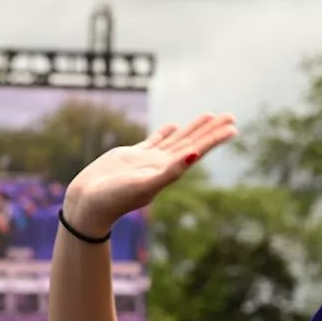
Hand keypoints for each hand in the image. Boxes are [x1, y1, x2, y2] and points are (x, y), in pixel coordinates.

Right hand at [62, 113, 237, 234]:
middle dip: (210, 130)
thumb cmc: (115, 199)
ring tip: (208, 116)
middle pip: (192, 143)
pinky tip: (173, 126)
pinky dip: (165, 133)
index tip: (233, 127)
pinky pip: (154, 141)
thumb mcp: (145, 185)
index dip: (215, 138)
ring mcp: (147, 161)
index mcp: (168, 172)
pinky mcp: (132, 156)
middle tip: (230, 116)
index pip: (197, 151)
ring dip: (192, 129)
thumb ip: (171, 171)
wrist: (89, 204)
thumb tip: (195, 155)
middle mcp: (162, 166)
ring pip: (176, 140)